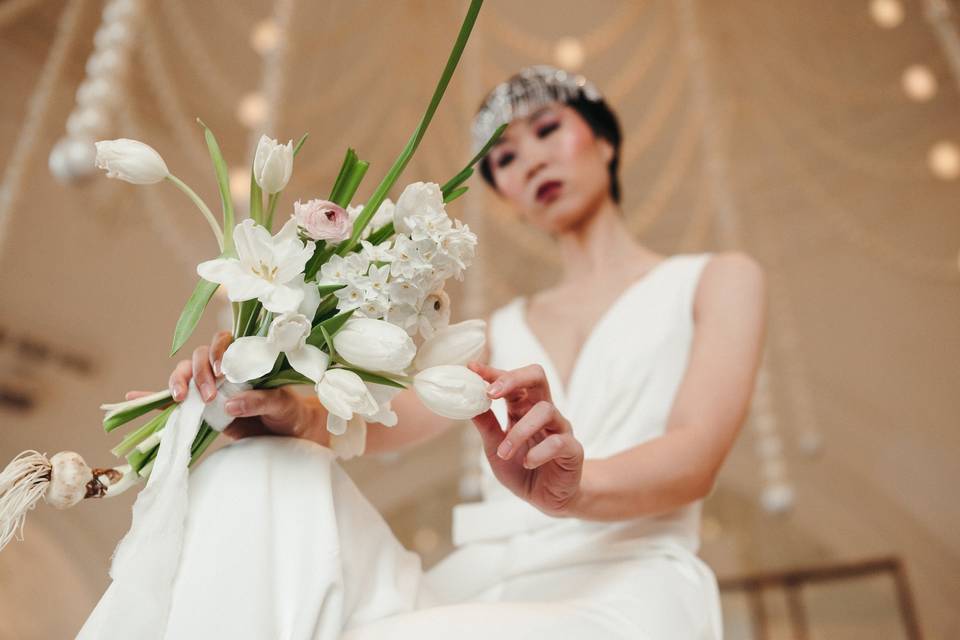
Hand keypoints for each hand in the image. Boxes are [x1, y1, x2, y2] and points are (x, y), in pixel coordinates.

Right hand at [125, 331, 326, 443]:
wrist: (286, 434)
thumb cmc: (287, 412)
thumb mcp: (280, 405)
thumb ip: (259, 401)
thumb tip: (230, 403)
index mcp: (244, 359)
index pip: (224, 342)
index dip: (219, 353)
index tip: (223, 373)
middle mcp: (224, 369)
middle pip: (199, 356)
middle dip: (199, 373)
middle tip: (207, 396)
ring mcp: (210, 386)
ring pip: (185, 373)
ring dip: (178, 382)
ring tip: (179, 400)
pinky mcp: (200, 407)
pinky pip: (172, 398)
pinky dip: (153, 397)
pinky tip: (133, 396)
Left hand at [467, 362, 583, 516]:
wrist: (547, 499)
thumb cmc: (522, 470)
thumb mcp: (495, 449)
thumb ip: (486, 426)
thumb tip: (467, 404)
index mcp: (523, 408)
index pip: (512, 381)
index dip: (493, 372)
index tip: (472, 368)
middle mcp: (543, 412)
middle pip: (537, 377)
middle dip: (513, 379)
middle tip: (491, 393)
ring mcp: (560, 428)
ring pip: (545, 411)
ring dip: (519, 431)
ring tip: (504, 452)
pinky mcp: (573, 449)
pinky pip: (558, 442)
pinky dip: (538, 452)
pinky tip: (528, 463)